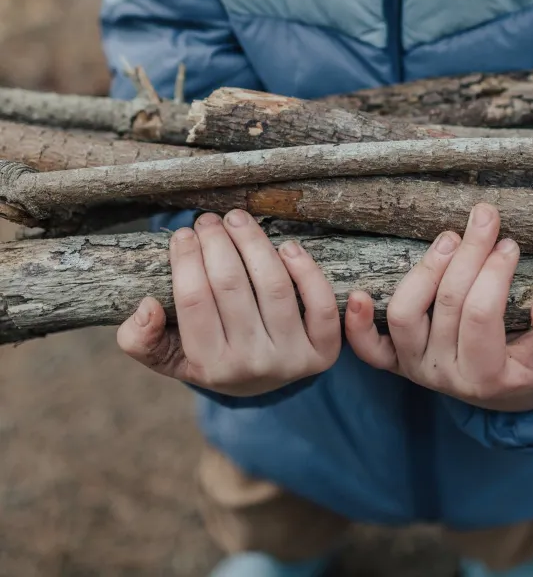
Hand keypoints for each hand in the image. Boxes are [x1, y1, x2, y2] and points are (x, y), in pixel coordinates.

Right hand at [117, 210, 340, 395]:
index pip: (194, 302)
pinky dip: (307, 271)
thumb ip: (139, 339)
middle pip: (232, 288)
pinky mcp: (323, 351)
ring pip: (274, 287)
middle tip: (208, 219)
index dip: (186, 260)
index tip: (183, 233)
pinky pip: (321, 305)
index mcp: (209, 368)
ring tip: (238, 219)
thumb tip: (147, 306)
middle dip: (217, 243)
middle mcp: (252, 366)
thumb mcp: (166, 355)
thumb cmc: (210, 355)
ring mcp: (292, 359)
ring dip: (255, 243)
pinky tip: (288, 246)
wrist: (260, 382)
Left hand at [345, 204, 532, 412]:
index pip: (481, 315)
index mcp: (487, 376)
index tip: (510, 243)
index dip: (494, 274)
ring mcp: (414, 367)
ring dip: (424, 270)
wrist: (509, 393)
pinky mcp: (395, 362)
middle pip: (446, 304)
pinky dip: (359, 324)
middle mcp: (444, 374)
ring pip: (404, 314)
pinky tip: (358, 293)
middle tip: (485, 217)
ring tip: (450, 238)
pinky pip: (368, 350)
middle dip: (469, 254)